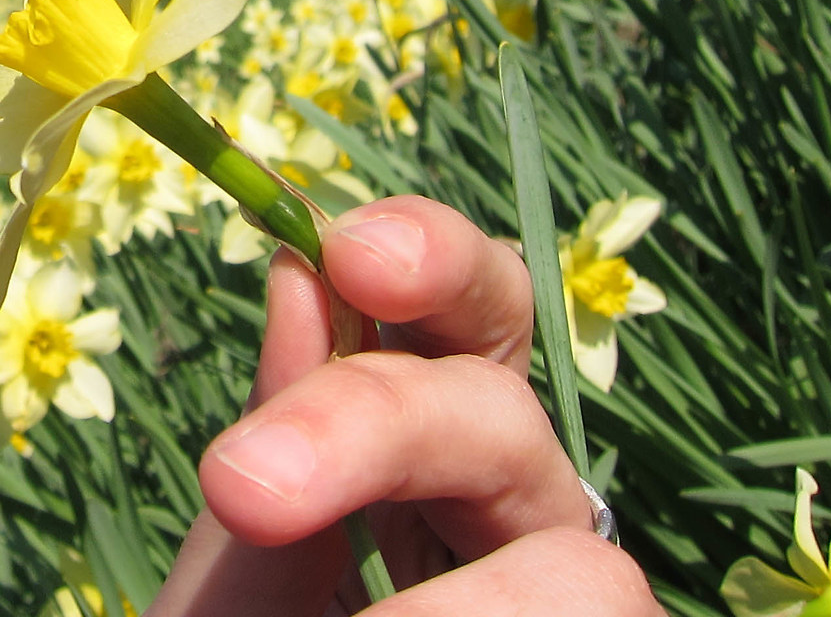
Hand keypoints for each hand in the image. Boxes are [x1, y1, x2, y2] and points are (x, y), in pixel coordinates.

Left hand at [149, 196, 659, 613]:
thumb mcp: (242, 589)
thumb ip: (283, 452)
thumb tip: (298, 272)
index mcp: (434, 457)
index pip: (473, 315)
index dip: (435, 257)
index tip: (346, 250)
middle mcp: (528, 525)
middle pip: (506, 416)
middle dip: (379, 424)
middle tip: (243, 488)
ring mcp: (588, 614)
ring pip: (587, 573)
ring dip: (446, 610)